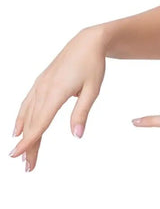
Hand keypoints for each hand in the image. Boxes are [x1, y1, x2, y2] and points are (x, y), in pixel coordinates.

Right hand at [10, 26, 106, 170]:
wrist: (87, 41)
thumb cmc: (93, 64)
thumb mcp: (93, 89)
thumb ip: (82, 112)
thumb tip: (76, 136)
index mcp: (57, 92)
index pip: (40, 122)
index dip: (29, 141)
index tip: (17, 156)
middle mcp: (44, 89)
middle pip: (33, 122)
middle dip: (29, 145)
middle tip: (28, 167)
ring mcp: (40, 85)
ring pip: (28, 114)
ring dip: (24, 135)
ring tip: (23, 154)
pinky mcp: (41, 81)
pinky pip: (27, 103)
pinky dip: (21, 118)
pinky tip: (16, 130)